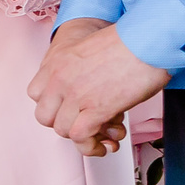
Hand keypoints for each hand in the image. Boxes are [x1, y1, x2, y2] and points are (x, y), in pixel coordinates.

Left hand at [30, 18, 164, 154]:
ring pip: (62, 130)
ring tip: (104, 134)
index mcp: (56, 61)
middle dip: (65, 124)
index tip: (69, 109)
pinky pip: (81, 136)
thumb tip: (92, 94)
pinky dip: (92, 146)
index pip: (35, 94)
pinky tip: (106, 145)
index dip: (53, 105)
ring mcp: (75, 94)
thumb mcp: (91, 50)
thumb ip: (80, 70)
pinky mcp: (95, 108)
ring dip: (83, 138)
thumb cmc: (130, 41)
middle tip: (86, 124)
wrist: (149, 39)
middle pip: (45, 116)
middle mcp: (60, 78)